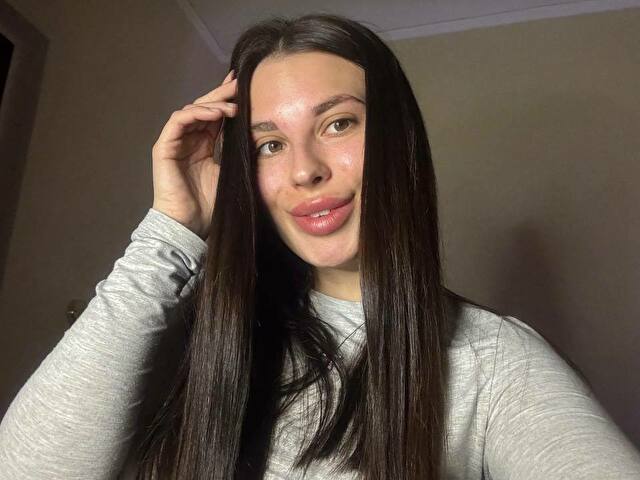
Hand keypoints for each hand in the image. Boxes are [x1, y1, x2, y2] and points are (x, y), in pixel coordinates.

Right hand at [151, 69, 237, 239]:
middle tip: (237, 83)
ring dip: (212, 105)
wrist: (189, 225)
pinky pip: (178, 121)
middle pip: (203, 108)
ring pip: (191, 110)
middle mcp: (188, 140)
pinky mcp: (163, 147)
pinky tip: (215, 114)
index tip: (245, 88)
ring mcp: (175, 142)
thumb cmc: (210, 205)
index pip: (215, 116)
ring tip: (232, 106)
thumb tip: (259, 135)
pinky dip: (196, 114)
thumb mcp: (230, 172)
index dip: (228, 101)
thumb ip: (237, 151)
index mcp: (204, 145)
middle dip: (221, 95)